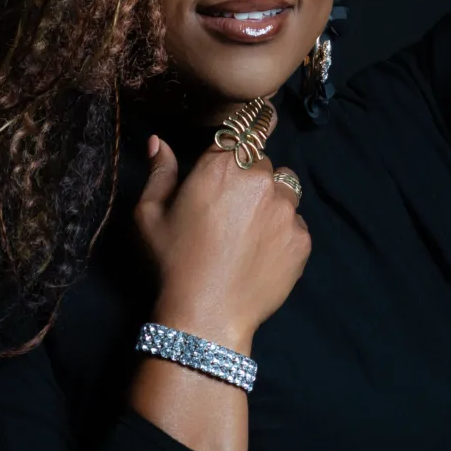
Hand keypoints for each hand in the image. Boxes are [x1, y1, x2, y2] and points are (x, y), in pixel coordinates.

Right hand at [131, 109, 309, 351]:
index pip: (239, 135)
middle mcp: (259, 180)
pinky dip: (284, 233)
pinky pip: (297, 224)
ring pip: (286, 190)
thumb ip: (159, 172)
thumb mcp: (148, 215)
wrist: (205, 315)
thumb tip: (159, 142)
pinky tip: (261, 254)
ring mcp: (285, 210)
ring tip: (250, 231)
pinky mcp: (301, 239)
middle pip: (262, 163)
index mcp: (220, 166)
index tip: (231, 163)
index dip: (235, 148)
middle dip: (250, 178)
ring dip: (272, 201)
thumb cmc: (170, 263)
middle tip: (231, 211)